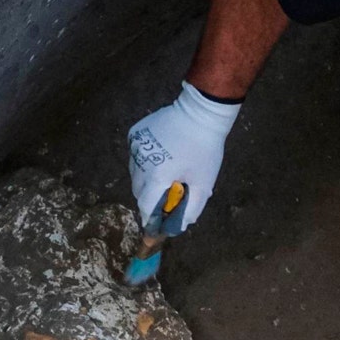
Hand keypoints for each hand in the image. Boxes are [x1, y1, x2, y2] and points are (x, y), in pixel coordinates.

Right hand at [127, 82, 239, 225]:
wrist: (201, 112)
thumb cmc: (205, 150)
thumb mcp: (203, 182)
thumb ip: (192, 208)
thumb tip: (180, 226)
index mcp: (157, 176)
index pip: (145, 205)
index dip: (149, 218)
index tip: (154, 227)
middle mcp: (140, 161)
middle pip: (138, 190)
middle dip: (149, 199)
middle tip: (164, 200)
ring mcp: (135, 146)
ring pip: (134, 173)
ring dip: (146, 180)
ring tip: (165, 177)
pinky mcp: (134, 133)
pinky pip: (135, 155)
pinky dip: (144, 162)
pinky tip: (161, 157)